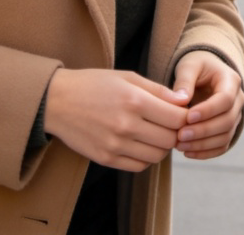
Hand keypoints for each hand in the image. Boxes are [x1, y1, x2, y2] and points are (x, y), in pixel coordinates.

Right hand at [43, 68, 188, 170]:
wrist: (58, 101)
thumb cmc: (95, 84)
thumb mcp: (128, 77)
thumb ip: (158, 90)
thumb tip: (184, 101)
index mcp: (134, 100)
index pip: (177, 118)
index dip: (185, 116)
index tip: (183, 112)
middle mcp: (126, 125)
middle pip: (169, 140)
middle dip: (175, 132)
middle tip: (170, 123)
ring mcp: (115, 145)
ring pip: (156, 156)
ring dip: (162, 146)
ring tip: (156, 132)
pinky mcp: (106, 159)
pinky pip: (139, 166)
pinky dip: (146, 157)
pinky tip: (141, 143)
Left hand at [173, 51, 243, 160]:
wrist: (204, 74)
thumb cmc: (196, 67)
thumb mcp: (189, 66)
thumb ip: (184, 80)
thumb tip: (181, 101)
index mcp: (231, 80)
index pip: (225, 99)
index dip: (209, 110)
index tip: (188, 117)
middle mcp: (238, 99)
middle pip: (227, 120)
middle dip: (203, 130)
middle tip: (180, 135)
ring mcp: (235, 116)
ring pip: (225, 136)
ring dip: (203, 144)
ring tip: (179, 145)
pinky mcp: (228, 130)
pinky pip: (221, 146)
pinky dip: (206, 153)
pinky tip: (187, 152)